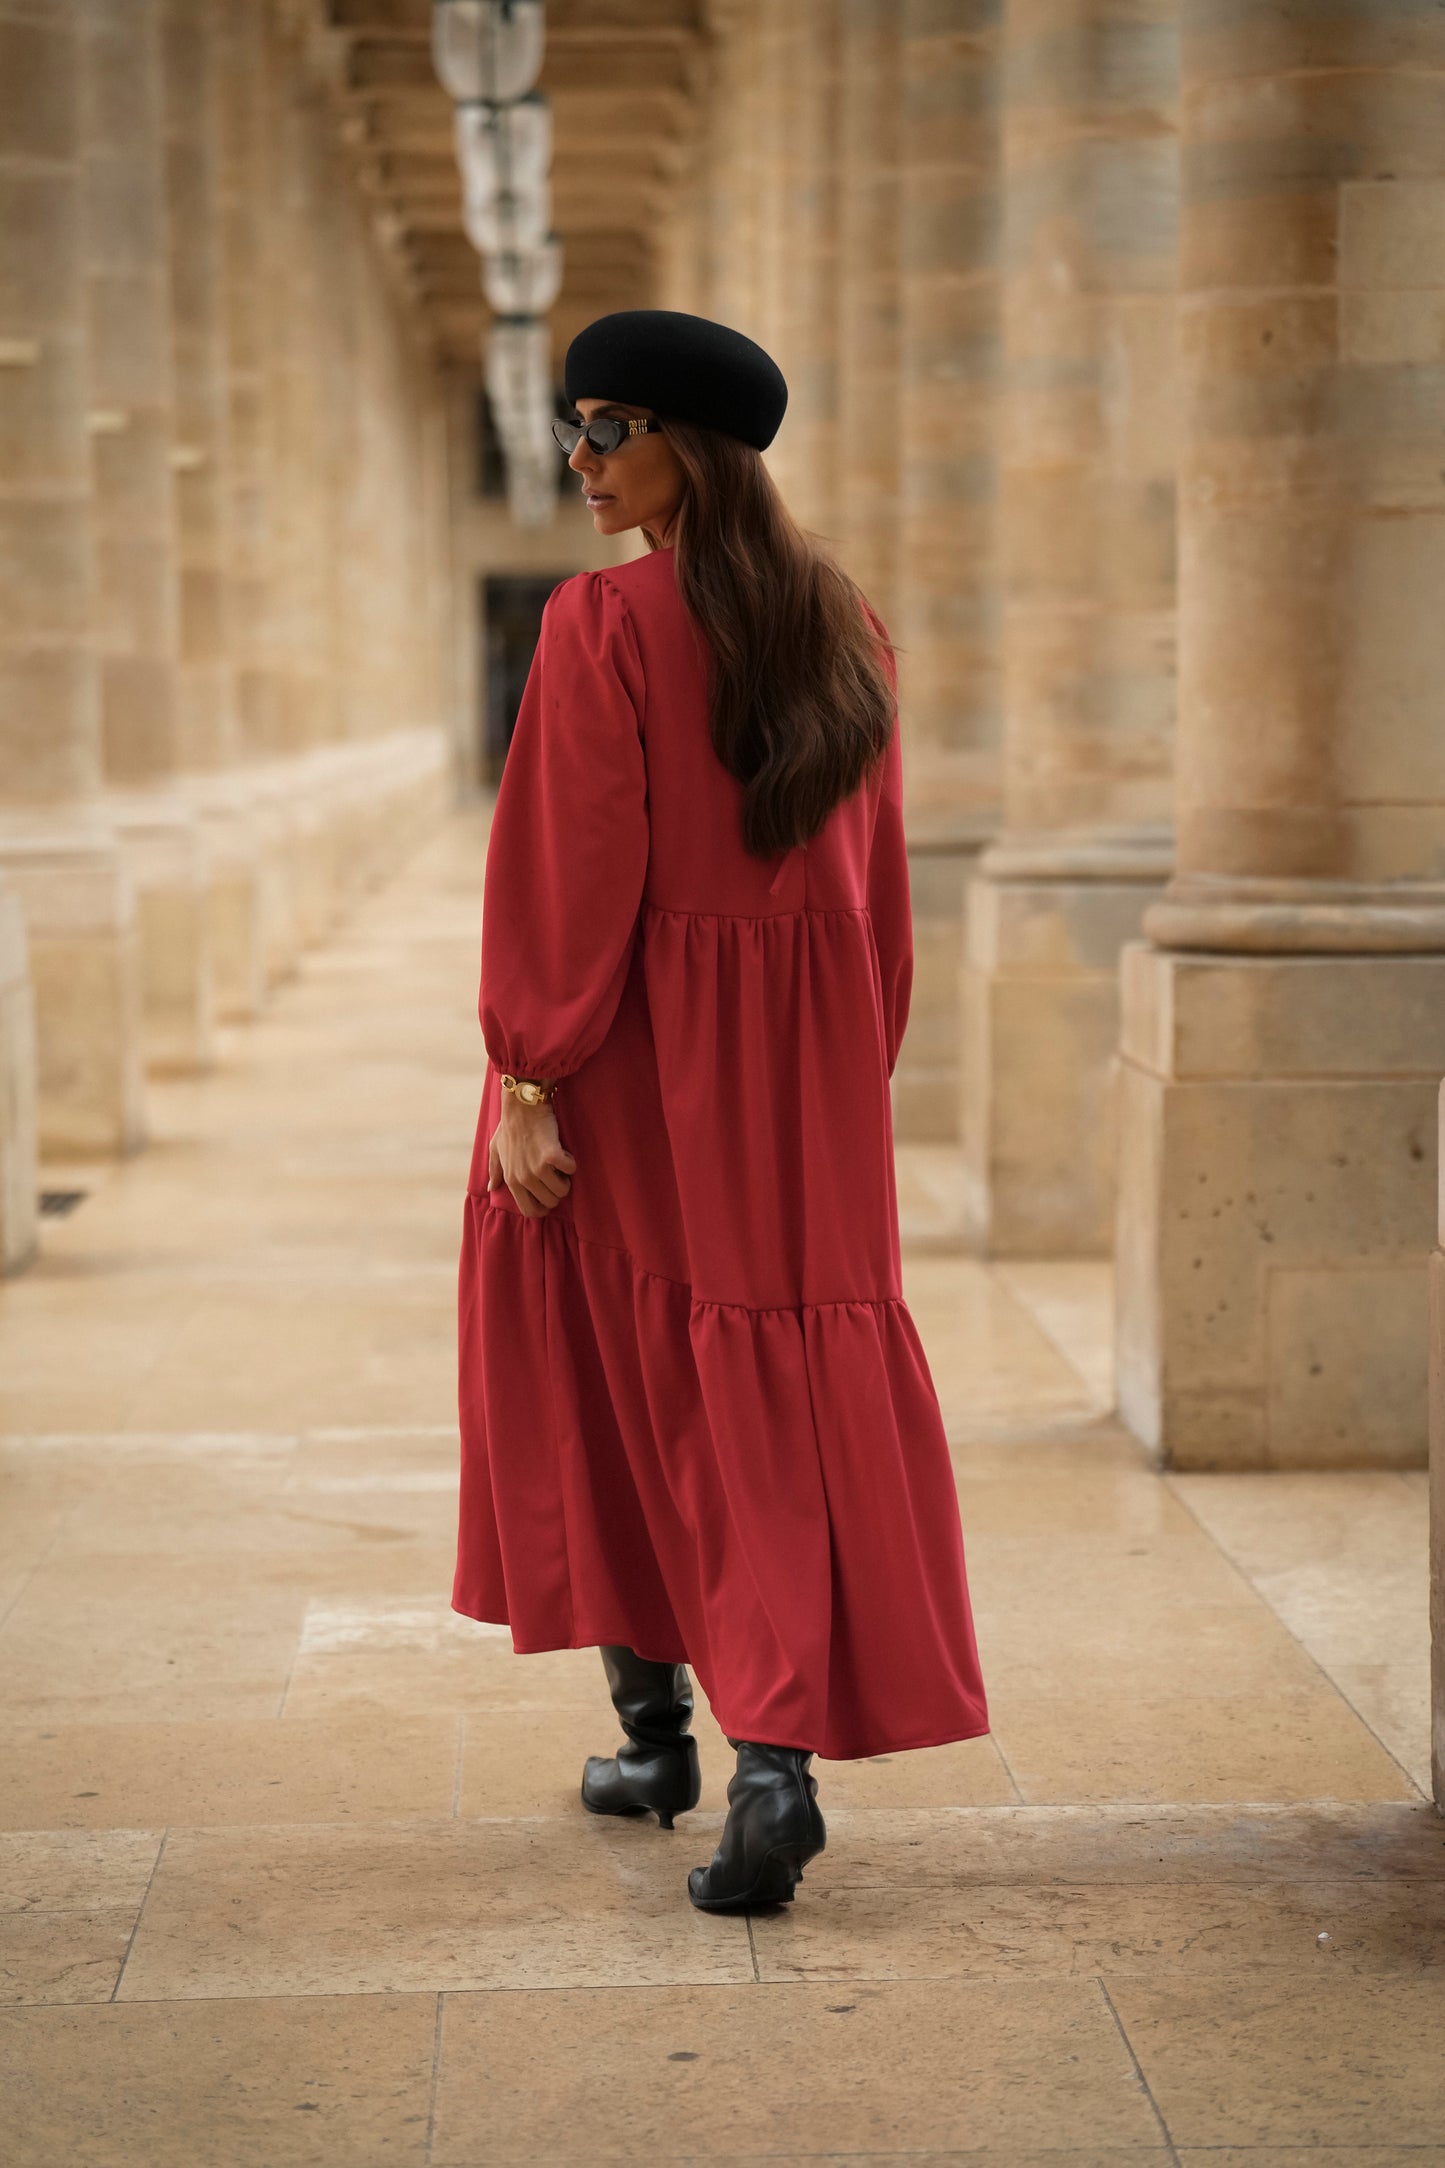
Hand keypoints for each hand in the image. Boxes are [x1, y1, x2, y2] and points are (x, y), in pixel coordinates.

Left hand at [487, 1091, 576, 1218]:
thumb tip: (491, 1187)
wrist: (522, 1107)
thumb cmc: (509, 1127)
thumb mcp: (496, 1149)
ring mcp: (537, 1168)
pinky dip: (570, 1162)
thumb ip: (494, 1170)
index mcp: (511, 1180)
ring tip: (559, 1162)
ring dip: (566, 1177)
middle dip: (557, 1191)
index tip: (548, 1197)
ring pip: (563, 1189)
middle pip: (551, 1202)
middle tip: (556, 1174)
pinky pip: (570, 1169)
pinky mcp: (552, 1156)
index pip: (530, 1211)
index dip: (543, 1208)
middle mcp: (524, 1178)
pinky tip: (563, 1152)